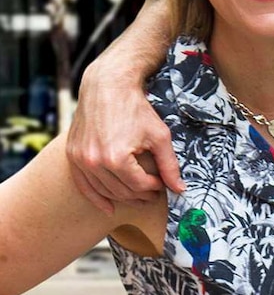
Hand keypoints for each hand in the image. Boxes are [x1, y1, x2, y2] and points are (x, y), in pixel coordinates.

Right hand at [68, 62, 183, 213]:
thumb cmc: (136, 109)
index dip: (155, 188)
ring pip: (103, 191)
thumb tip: (180, 189)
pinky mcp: (72, 155)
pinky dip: (96, 197)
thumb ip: (169, 165)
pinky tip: (108, 207)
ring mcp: (80, 159)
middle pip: (121, 191)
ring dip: (122, 198)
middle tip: (154, 193)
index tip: (163, 184)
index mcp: (116, 159)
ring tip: (138, 196)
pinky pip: (83, 185)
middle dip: (140, 195)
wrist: (107, 86)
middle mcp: (94, 162)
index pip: (139, 186)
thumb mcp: (159, 136)